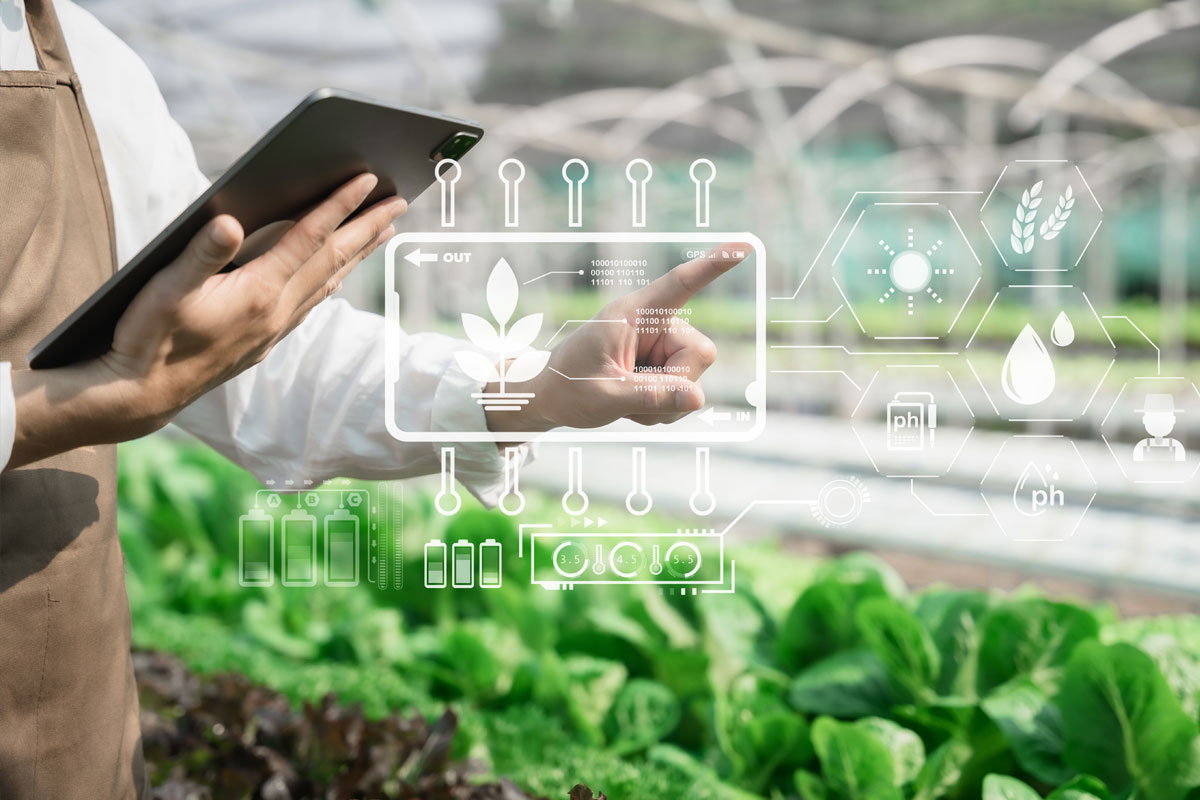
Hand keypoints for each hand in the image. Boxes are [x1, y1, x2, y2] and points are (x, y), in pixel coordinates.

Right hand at [8, 173, 404, 468]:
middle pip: (333, 259)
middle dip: (368, 227)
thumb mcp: (164, 290)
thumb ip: (199, 255)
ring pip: (329, 282)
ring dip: (358, 252)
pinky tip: (337, 273)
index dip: (339, 205)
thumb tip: (230, 222)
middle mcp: (276, 312)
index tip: (368, 179)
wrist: (141, 396)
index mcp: (258, 292)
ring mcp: (274, 328)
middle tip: (400, 200)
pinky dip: (333, 279)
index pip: (309, 239)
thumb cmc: (148, 338)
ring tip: (383, 230)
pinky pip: (313, 301)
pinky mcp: (265, 341)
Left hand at [487, 244, 748, 433]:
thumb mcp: (604, 396)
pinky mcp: (663, 367)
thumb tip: (696, 399)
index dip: (713, 266)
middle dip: (676, 385)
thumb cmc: (567, 388)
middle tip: (633, 396)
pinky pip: (685, 393)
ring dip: (664, 401)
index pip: (680, 284)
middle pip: (701, 354)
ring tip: (626, 400)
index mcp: (634, 314)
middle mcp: (654, 325)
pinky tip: (633, 404)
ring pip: (694, 380)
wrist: (550, 399)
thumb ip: (649, 397)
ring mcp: (661, 347)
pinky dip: (663, 408)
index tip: (743, 246)